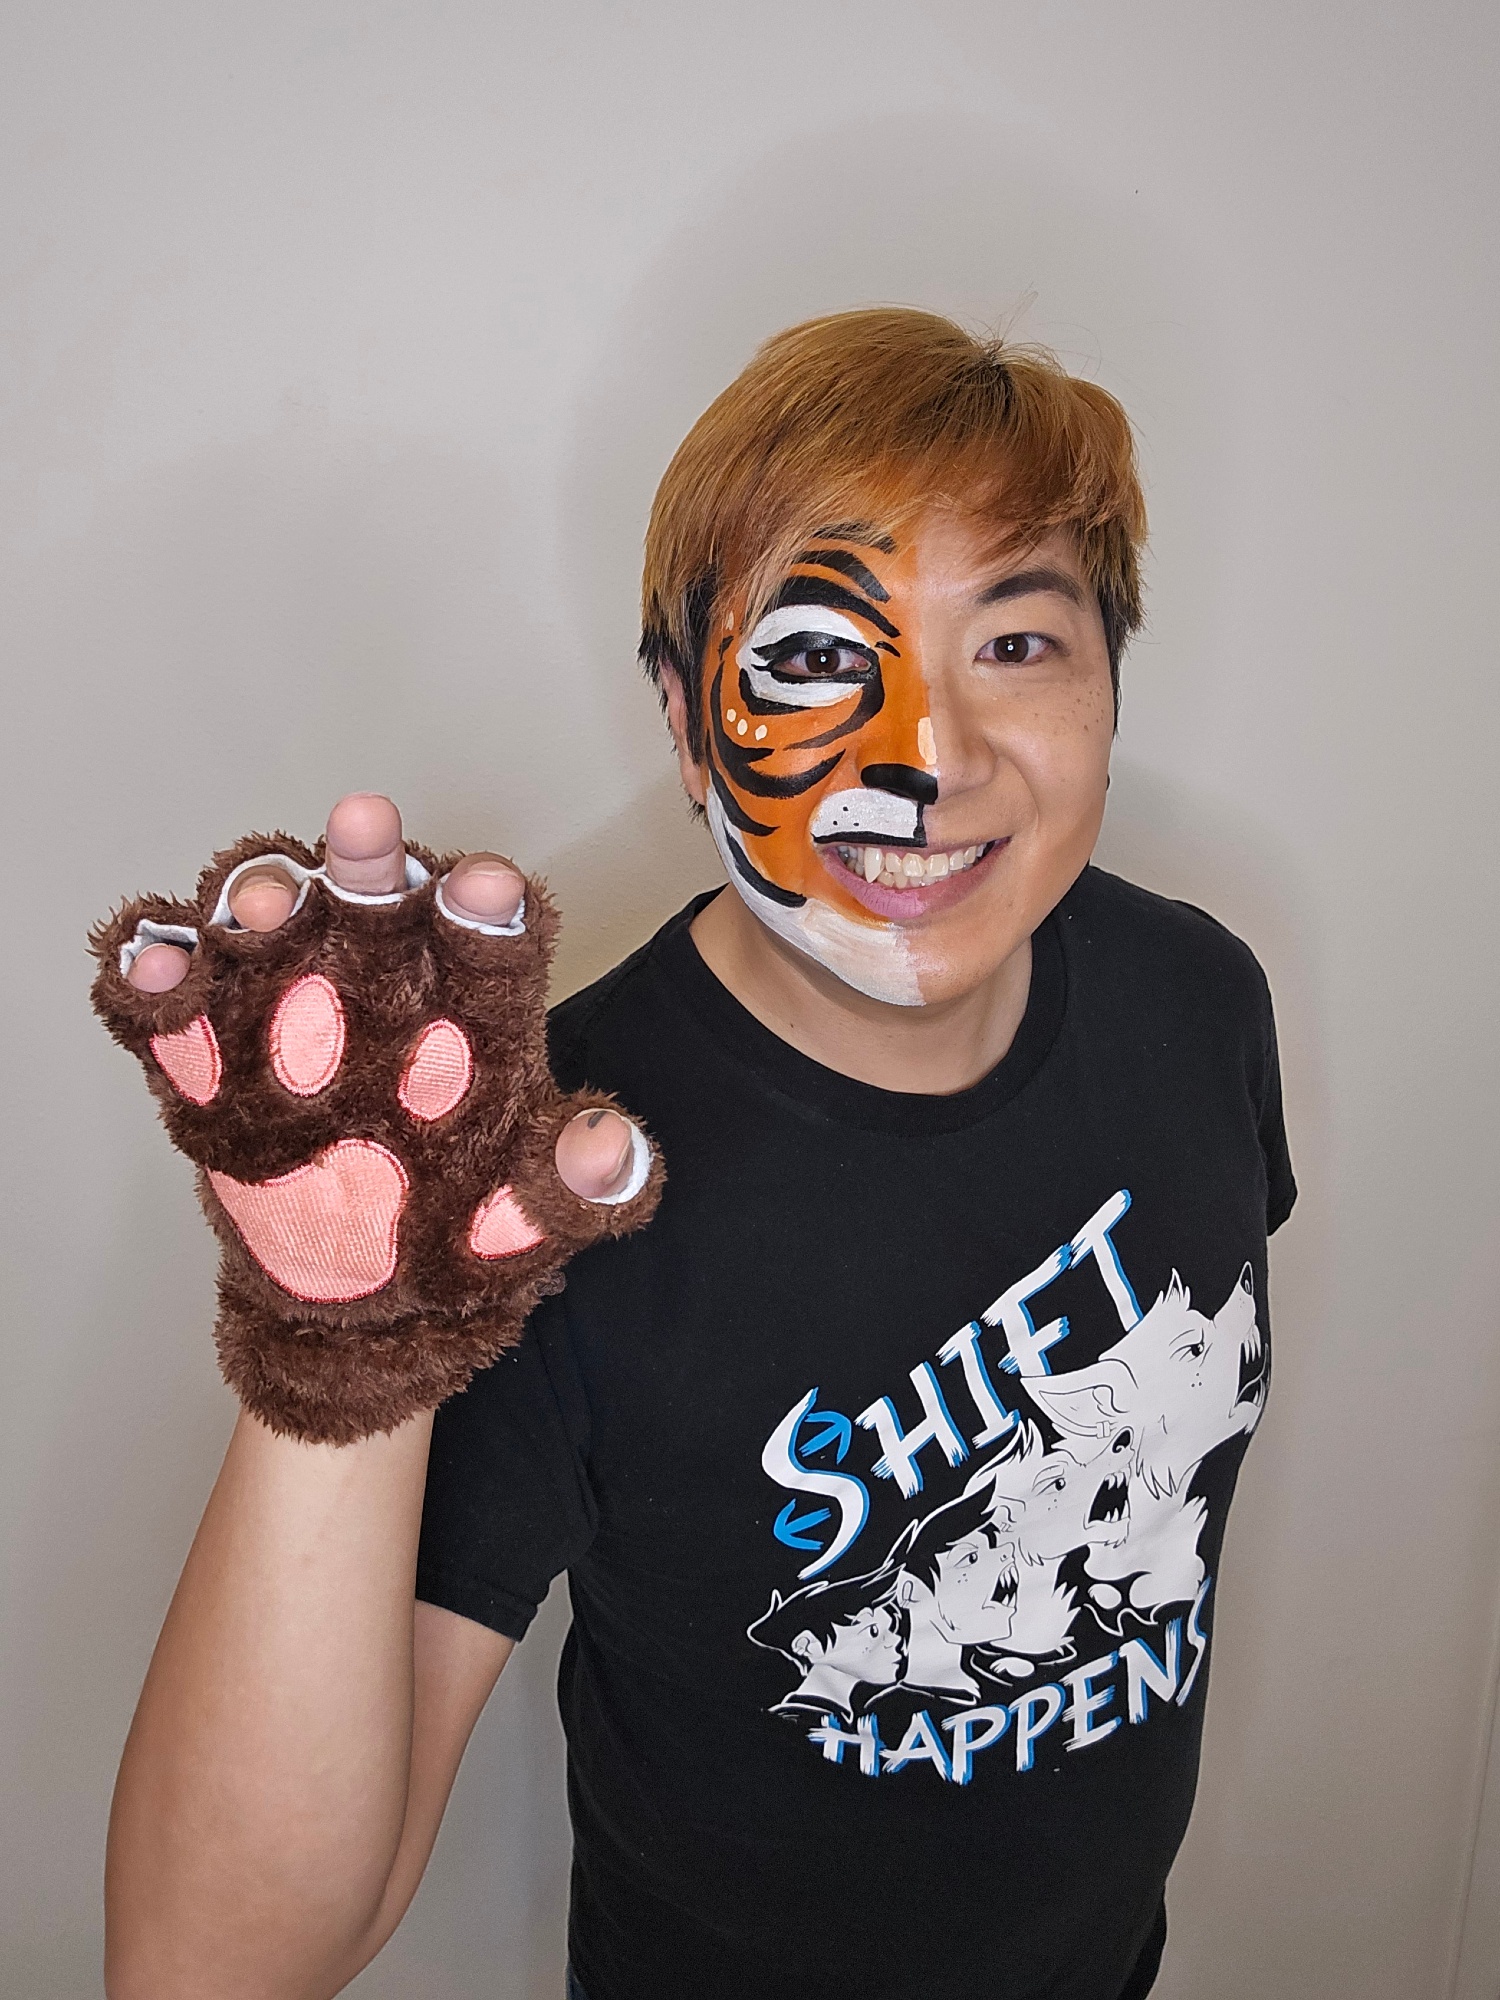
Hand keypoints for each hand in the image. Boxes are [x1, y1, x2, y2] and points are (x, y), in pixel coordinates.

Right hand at [127, 794, 637, 1202]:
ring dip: (263, 900)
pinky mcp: (204, 1055)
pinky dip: (155, 975)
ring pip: (271, 927)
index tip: (487, 888)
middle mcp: (379, 987)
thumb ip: (570, 1188)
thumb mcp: (525, 1223)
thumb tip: (611, 1148)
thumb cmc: (458, 1236)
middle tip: (368, 824)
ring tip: (264, 906)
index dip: (485, 910)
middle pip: (376, 905)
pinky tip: (155, 965)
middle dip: (371, 864)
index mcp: (473, 1014)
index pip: (488, 943)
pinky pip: (173, 1004)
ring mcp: (287, 1010)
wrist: (359, 1302)